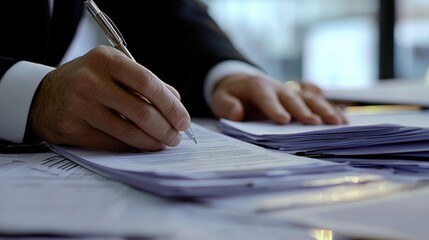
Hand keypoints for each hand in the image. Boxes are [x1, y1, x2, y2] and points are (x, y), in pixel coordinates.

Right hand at [29, 46, 190, 150]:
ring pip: (128, 131)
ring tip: (164, 143)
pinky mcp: (73, 128)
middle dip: (166, 128)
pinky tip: (143, 146)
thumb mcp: (114, 70)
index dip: (170, 105)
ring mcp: (80, 106)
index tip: (184, 120)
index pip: (148, 82)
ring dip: (152, 141)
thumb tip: (177, 102)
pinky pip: (113, 143)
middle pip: (141, 110)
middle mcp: (92, 81)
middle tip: (177, 137)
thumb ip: (146, 83)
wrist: (45, 96)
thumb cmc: (90, 81)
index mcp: (107, 60)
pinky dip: (133, 147)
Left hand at [210, 74, 347, 124]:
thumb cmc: (231, 95)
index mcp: (256, 87)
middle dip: (304, 110)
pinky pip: (317, 101)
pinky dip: (330, 109)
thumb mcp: (220, 98)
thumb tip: (237, 113)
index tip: (283, 120)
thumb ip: (226, 105)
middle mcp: (277, 87)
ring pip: (309, 98)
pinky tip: (343, 119)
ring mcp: (291, 91)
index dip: (274, 108)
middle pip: (292, 98)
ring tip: (337, 122)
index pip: (266, 97)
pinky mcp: (299, 96)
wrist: (241, 83)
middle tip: (315, 123)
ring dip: (324, 109)